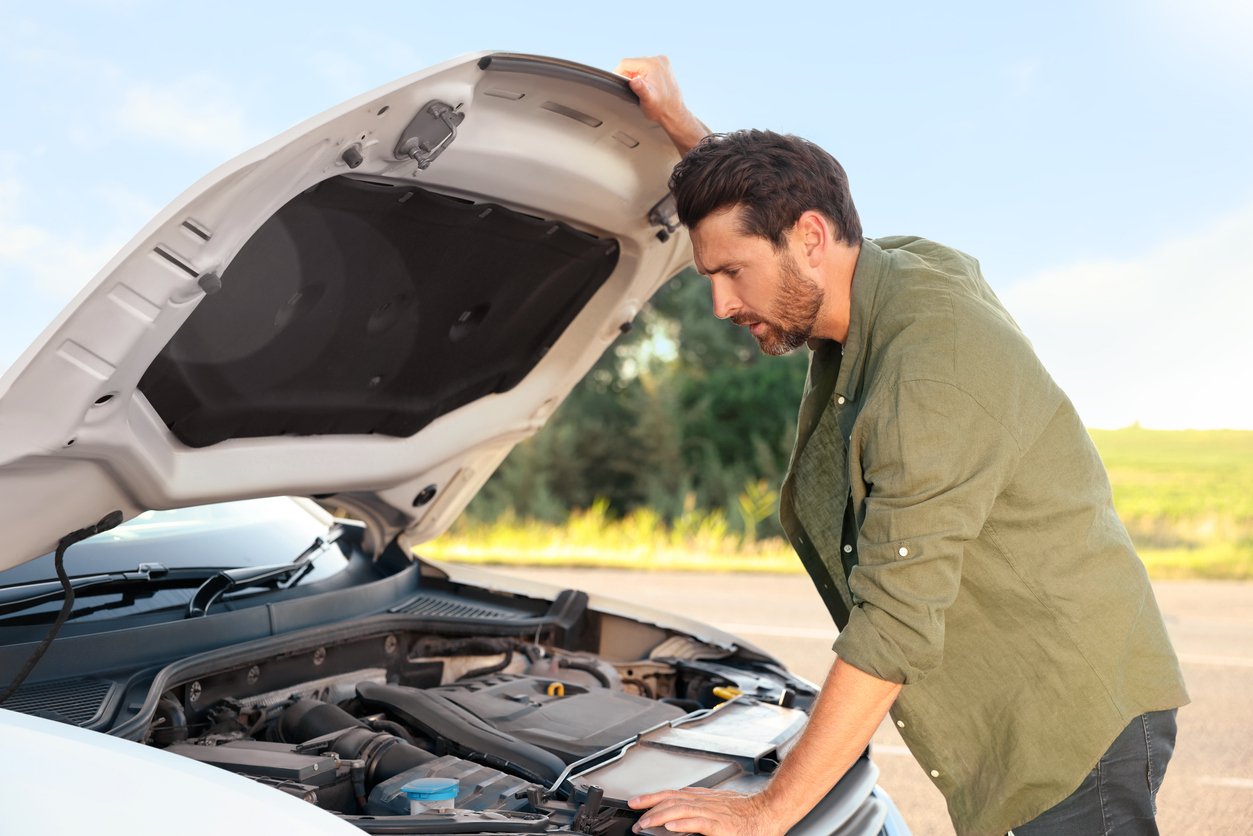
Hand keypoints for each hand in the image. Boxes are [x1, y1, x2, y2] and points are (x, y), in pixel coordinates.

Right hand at [614, 55, 708, 153]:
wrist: (674, 113)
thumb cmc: (661, 108)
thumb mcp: (647, 100)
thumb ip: (639, 88)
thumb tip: (633, 81)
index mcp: (652, 64)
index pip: (626, 63)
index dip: (618, 73)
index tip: (619, 84)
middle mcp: (659, 59)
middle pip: (633, 63)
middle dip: (628, 75)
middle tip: (631, 89)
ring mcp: (663, 61)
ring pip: (640, 64)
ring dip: (636, 75)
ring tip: (640, 88)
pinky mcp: (665, 65)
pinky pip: (648, 66)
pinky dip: (644, 74)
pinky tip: (647, 85)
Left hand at [628, 787, 784, 835]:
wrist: (771, 811)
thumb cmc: (749, 813)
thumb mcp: (721, 805)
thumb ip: (702, 807)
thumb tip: (682, 815)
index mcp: (704, 798)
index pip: (672, 794)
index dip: (652, 797)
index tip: (636, 803)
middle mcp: (705, 802)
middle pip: (671, 799)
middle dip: (650, 807)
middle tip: (635, 817)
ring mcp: (712, 813)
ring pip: (680, 809)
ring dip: (659, 816)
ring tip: (645, 823)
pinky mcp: (720, 825)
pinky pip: (698, 822)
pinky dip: (682, 823)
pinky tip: (670, 826)